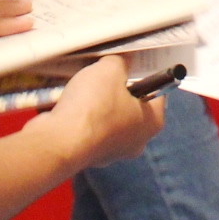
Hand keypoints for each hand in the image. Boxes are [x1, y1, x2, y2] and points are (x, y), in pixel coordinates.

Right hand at [47, 56, 164, 168]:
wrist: (60, 142)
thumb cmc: (94, 107)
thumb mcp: (110, 70)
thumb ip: (119, 63)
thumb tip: (118, 64)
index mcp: (152, 122)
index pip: (158, 92)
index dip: (146, 75)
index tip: (132, 65)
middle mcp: (136, 141)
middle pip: (132, 107)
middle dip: (118, 90)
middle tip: (106, 75)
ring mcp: (112, 152)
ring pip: (109, 119)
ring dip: (98, 105)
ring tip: (84, 89)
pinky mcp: (89, 156)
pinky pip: (89, 130)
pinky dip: (81, 119)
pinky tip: (71, 106)